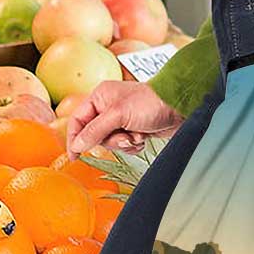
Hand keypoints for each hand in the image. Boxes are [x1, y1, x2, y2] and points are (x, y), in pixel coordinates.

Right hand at [66, 81, 183, 157]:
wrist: (179, 107)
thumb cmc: (150, 103)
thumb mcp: (118, 115)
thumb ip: (95, 130)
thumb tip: (77, 144)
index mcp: (100, 97)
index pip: (77, 120)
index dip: (74, 138)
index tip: (74, 156)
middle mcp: (108, 107)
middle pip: (94, 135)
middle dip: (110, 140)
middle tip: (124, 137)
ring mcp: (121, 119)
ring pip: (110, 142)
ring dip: (124, 143)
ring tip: (137, 135)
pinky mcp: (133, 129)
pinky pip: (124, 145)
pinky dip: (133, 145)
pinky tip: (143, 138)